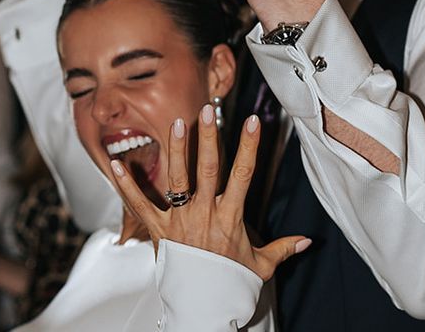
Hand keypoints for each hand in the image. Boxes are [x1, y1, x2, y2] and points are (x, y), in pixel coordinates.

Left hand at [110, 105, 309, 281]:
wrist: (204, 311)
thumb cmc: (231, 286)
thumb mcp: (261, 265)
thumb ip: (283, 248)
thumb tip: (308, 240)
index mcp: (230, 217)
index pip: (243, 174)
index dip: (249, 146)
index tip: (253, 121)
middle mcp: (205, 214)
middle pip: (208, 169)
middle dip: (209, 138)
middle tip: (208, 112)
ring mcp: (180, 221)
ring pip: (178, 179)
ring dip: (176, 150)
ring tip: (176, 123)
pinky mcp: (159, 231)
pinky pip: (140, 205)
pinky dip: (127, 185)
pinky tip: (116, 164)